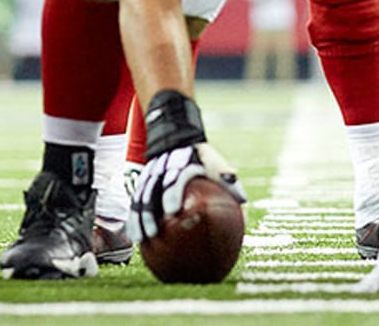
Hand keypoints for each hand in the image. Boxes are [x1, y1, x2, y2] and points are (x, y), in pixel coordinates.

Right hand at [127, 142, 245, 241]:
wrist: (176, 137)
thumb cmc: (201, 156)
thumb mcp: (215, 163)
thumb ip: (228, 181)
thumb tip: (244, 201)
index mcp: (180, 164)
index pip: (173, 178)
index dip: (171, 194)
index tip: (173, 211)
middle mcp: (162, 170)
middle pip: (152, 191)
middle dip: (150, 212)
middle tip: (154, 233)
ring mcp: (150, 176)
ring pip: (141, 198)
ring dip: (139, 218)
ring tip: (142, 240)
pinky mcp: (143, 182)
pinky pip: (136, 201)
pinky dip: (134, 218)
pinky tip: (136, 238)